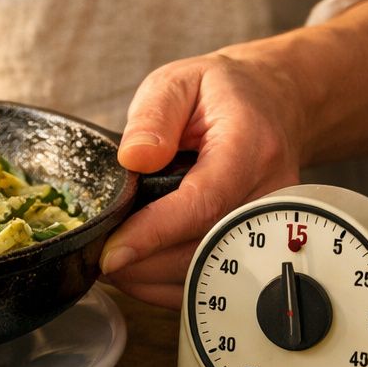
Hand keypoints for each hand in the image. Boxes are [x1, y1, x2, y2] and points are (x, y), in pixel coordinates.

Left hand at [101, 49, 305, 307]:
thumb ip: (152, 117)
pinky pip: (217, 277)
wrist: (271, 103)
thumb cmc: (221, 93)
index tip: (112, 253)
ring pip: (210, 271)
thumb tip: (134, 159)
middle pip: (205, 247)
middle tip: (96, 258)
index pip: (203, 202)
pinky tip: (139, 267)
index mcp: (249, 147)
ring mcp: (271, 223)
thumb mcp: (177, 83)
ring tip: (112, 263)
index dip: (155, 233)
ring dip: (153, 278)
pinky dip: (172, 283)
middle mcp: (271, 193)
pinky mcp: (262, 242)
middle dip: (144, 263)